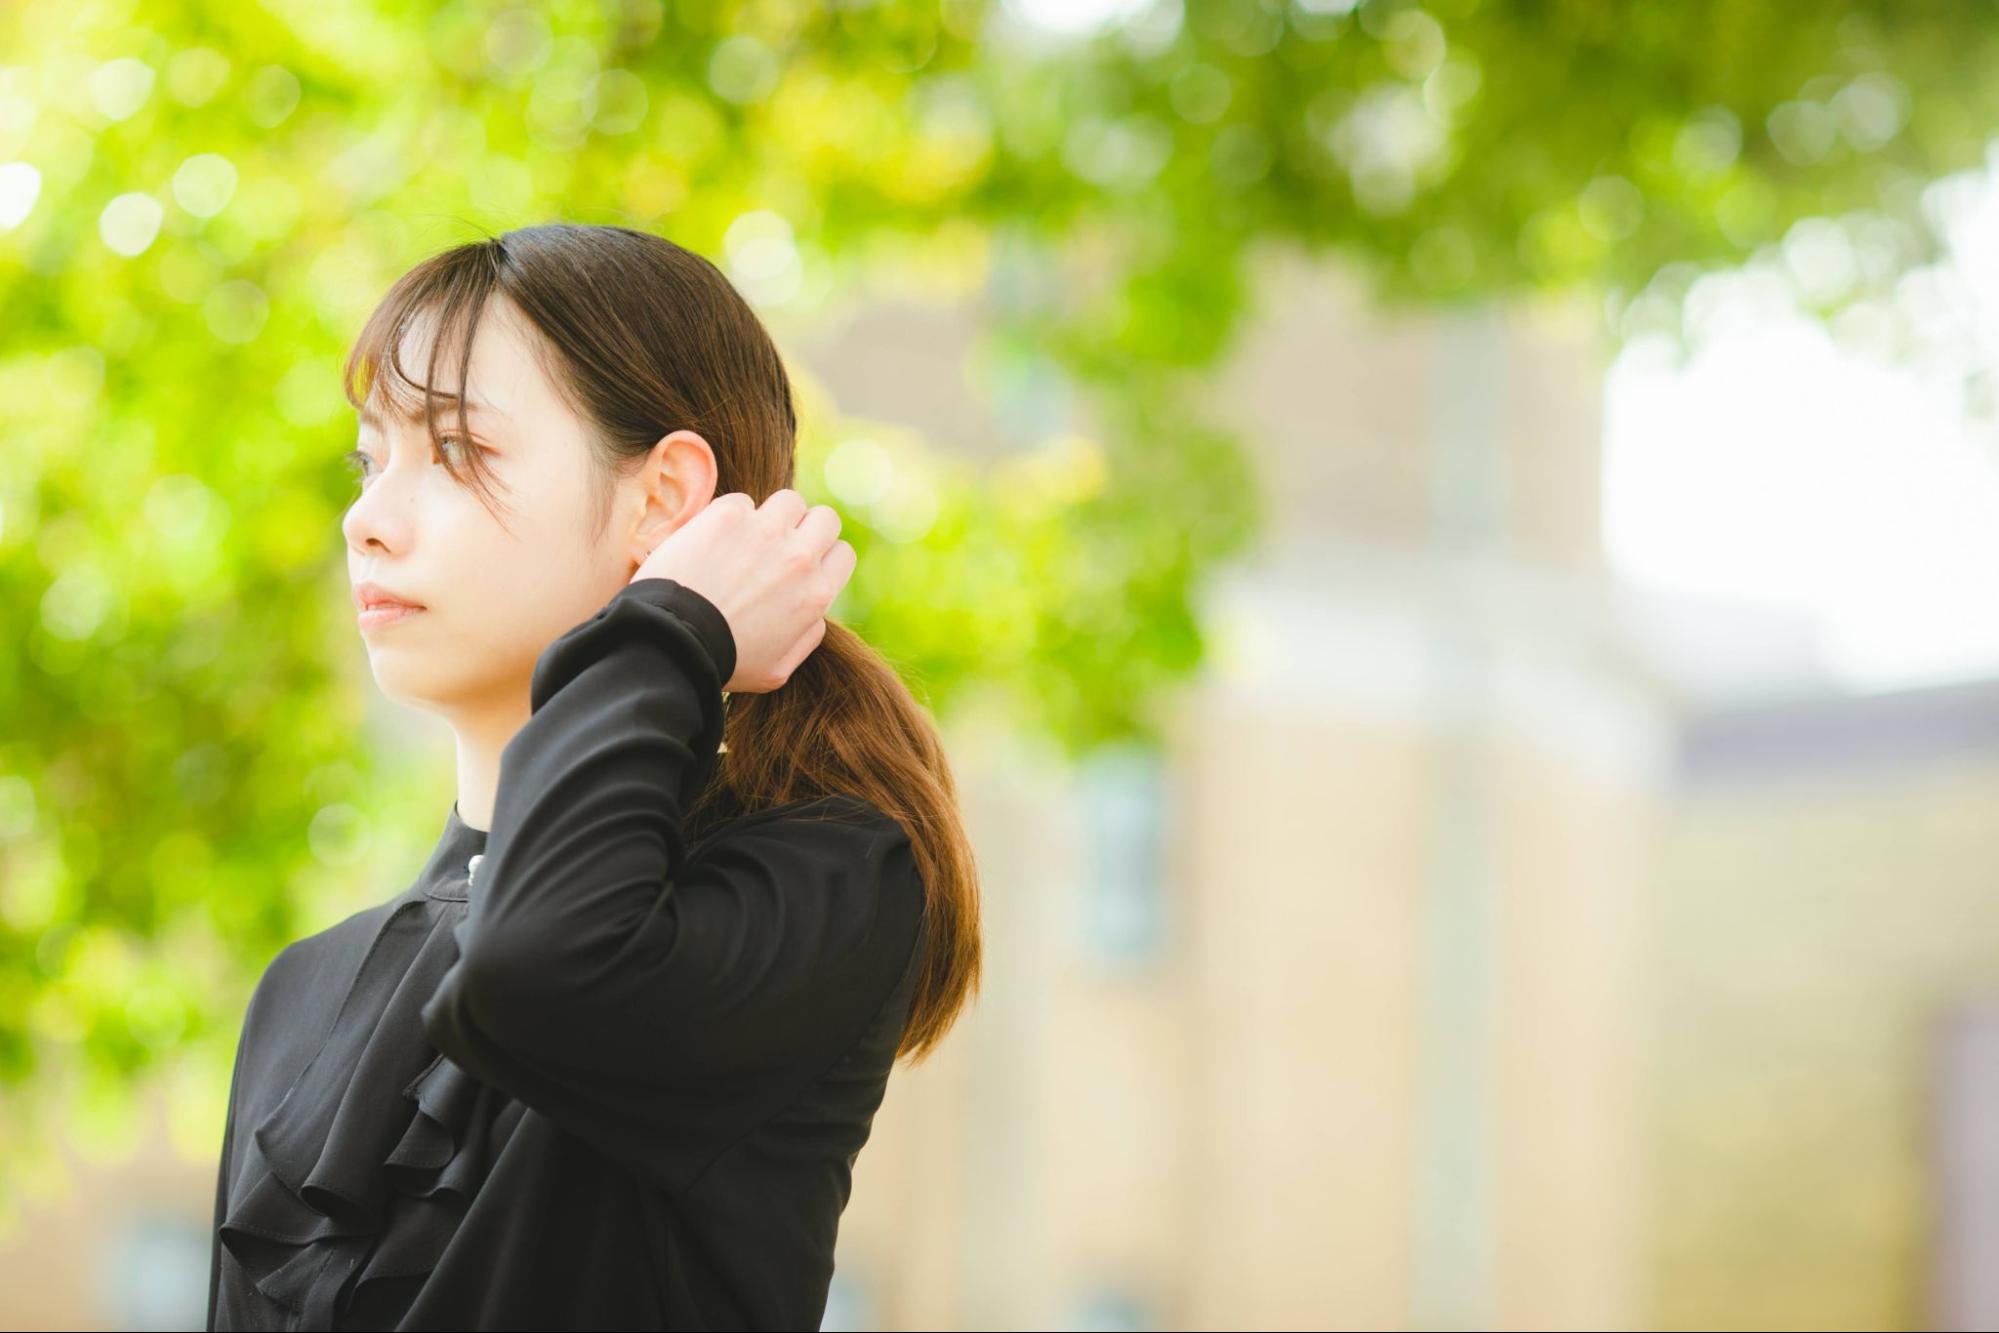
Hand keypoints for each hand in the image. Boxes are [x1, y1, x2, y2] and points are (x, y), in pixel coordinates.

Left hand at [628, 489, 854, 693]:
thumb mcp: (777, 669)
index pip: (842, 554)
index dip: (823, 557)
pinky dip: (732, 516)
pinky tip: (714, 540)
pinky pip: (744, 501)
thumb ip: (807, 637)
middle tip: (780, 545)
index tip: (801, 564)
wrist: (673, 641)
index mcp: (816, 594)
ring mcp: (765, 531)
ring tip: (748, 537)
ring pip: (789, 501)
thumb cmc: (722, 661)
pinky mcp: (729, 515)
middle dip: (807, 528)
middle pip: (825, 518)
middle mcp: (799, 557)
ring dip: (774, 515)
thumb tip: (817, 613)